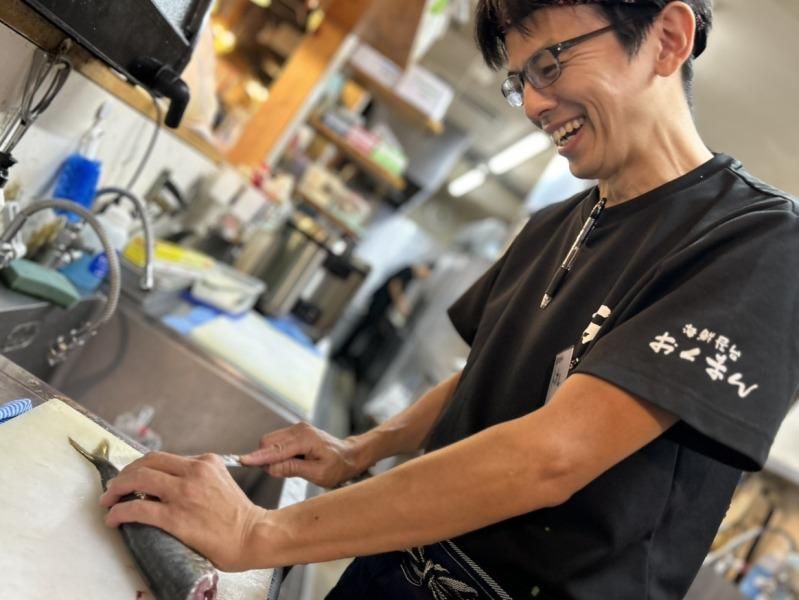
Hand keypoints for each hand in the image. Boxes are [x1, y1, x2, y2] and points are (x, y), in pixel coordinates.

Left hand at [100, 453, 267, 571]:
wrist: (253, 536)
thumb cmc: (238, 517)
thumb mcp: (221, 482)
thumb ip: (199, 478)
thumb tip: (169, 485)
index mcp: (206, 462)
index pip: (163, 457)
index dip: (141, 467)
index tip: (131, 478)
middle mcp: (194, 472)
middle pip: (147, 463)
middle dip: (124, 474)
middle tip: (114, 487)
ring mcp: (184, 493)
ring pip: (138, 479)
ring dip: (116, 489)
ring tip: (108, 500)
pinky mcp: (176, 516)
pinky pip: (137, 508)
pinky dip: (119, 511)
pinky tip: (114, 518)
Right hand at [240, 422, 365, 487]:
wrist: (350, 456)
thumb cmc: (338, 466)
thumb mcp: (318, 473)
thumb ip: (293, 469)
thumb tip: (270, 468)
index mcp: (305, 439)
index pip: (275, 449)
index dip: (258, 457)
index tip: (242, 461)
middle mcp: (299, 430)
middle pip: (267, 442)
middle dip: (264, 458)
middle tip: (279, 472)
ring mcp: (296, 429)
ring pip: (270, 441)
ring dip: (271, 456)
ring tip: (292, 466)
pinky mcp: (295, 432)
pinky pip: (276, 442)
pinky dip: (276, 453)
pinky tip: (292, 461)